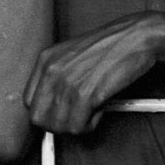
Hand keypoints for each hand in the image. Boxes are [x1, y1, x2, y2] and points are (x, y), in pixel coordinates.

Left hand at [24, 13, 159, 134]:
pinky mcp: (86, 94)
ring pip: (58, 127)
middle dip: (57, 124)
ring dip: (76, 125)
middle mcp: (52, 70)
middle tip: (77, 116)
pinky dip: (90, 124)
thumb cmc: (110, 46)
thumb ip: (58, 77)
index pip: (29, 101)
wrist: (136, 37)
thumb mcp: (73, 55)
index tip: (61, 112)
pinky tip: (100, 108)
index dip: (46, 112)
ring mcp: (68, 82)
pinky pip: (78, 127)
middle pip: (38, 118)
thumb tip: (51, 108)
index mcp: (46, 59)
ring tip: (92, 109)